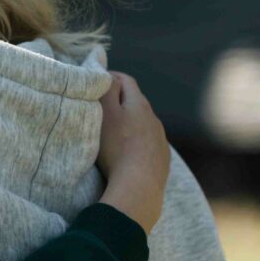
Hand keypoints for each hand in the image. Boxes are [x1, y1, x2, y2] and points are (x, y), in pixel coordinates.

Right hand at [96, 73, 169, 232]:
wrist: (139, 186)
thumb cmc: (117, 148)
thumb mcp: (106, 114)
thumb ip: (107, 90)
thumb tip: (109, 73)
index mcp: (140, 105)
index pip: (126, 81)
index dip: (111, 77)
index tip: (97, 81)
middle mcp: (154, 119)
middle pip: (136, 102)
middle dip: (120, 100)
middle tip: (101, 107)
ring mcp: (160, 140)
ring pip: (144, 124)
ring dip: (130, 123)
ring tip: (113, 133)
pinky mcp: (162, 159)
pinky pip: (149, 144)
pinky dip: (138, 143)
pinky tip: (128, 154)